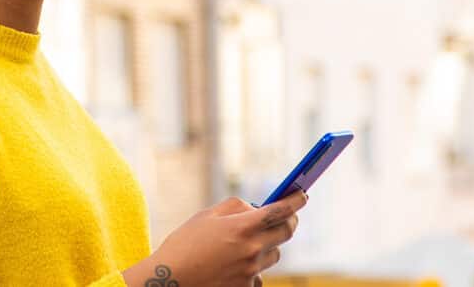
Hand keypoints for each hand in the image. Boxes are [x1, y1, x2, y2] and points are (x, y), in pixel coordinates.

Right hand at [121, 189, 306, 286]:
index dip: (295, 201)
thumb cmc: (185, 244)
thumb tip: (255, 208)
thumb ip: (235, 208)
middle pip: (286, 233)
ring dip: (267, 245)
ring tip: (245, 243)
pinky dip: (253, 267)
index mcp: (242, 227)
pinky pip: (260, 274)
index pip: (280, 211)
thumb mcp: (206, 216)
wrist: (170, 280)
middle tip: (284, 216)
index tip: (303, 194)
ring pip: (274, 254)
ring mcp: (251, 272)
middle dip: (288, 222)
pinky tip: (233, 265)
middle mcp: (252, 250)